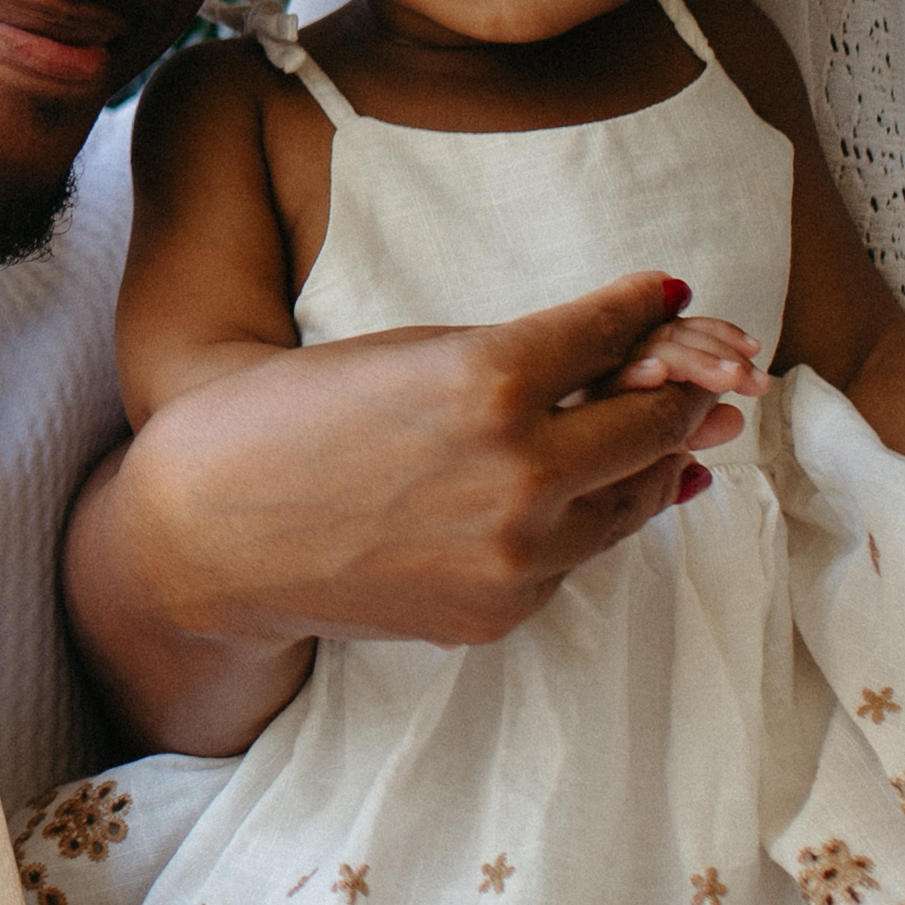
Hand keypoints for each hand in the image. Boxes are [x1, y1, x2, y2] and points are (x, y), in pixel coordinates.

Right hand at [79, 271, 751, 726]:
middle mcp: (522, 471)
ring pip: (636, 498)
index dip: (646, 304)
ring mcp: (518, 555)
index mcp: (491, 380)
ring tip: (660, 425)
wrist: (207, 536)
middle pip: (655, 420)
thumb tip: (644, 354)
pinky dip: (589, 516)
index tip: (666, 292)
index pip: (614, 330)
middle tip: (697, 364)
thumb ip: (524, 355)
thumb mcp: (410, 352)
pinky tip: (584, 491)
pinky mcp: (504, 612)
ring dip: (654, 456)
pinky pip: (578, 555)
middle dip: (680, 385)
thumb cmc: (288, 417)